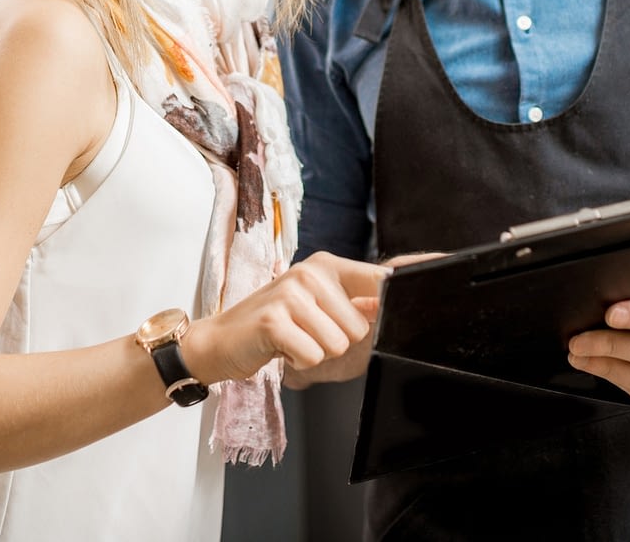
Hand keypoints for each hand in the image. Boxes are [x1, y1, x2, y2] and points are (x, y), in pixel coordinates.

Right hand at [183, 252, 388, 385]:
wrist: (221, 340)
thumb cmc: (275, 325)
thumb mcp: (317, 305)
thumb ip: (354, 304)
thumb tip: (390, 307)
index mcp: (325, 265)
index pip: (379, 279)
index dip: (392, 302)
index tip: (408, 307)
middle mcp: (309, 272)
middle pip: (359, 328)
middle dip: (335, 342)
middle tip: (306, 333)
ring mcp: (290, 294)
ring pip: (338, 345)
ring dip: (315, 353)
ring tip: (293, 339)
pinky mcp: (274, 320)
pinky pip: (313, 356)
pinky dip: (298, 362)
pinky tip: (281, 348)